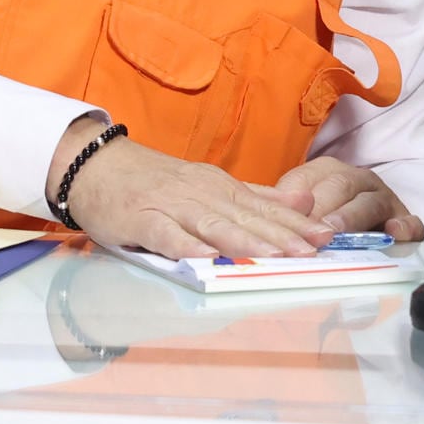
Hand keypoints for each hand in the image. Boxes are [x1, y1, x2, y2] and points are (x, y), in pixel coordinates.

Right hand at [47, 117, 335, 257]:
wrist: (97, 166)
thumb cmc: (157, 183)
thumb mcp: (211, 187)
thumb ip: (256, 197)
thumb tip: (304, 202)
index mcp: (221, 188)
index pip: (265, 208)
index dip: (295, 224)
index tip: (325, 237)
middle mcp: (202, 193)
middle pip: (245, 217)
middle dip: (280, 234)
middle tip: (311, 250)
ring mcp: (172, 205)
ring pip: (213, 224)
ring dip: (243, 240)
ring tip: (272, 256)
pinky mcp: (141, 218)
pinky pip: (165, 233)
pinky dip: (184, 245)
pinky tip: (204, 258)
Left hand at [269, 156, 423, 240]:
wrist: (371, 221)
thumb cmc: (324, 216)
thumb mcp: (296, 208)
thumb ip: (276, 208)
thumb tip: (247, 213)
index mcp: (326, 172)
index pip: (306, 182)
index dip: (292, 201)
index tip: (278, 221)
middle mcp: (356, 180)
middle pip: (338, 187)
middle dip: (320, 209)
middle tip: (304, 231)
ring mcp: (383, 199)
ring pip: (369, 203)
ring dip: (351, 217)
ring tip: (334, 233)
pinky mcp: (405, 220)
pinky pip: (410, 221)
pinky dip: (404, 226)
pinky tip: (393, 233)